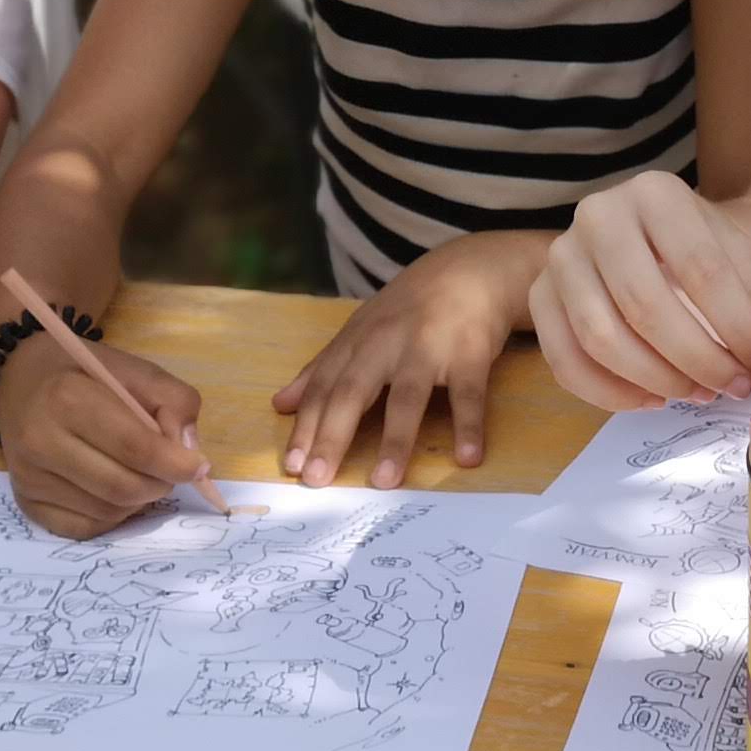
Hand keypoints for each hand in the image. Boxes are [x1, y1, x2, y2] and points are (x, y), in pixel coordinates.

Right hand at [0, 329, 205, 539]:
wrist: (20, 380)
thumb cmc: (83, 372)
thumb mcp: (134, 369)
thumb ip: (173, 401)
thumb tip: (188, 452)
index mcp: (68, 398)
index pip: (135, 448)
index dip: (176, 464)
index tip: (199, 467)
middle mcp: (40, 442)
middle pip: (122, 487)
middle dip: (160, 483)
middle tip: (167, 469)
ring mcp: (29, 478)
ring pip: (108, 511)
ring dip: (138, 499)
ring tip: (137, 473)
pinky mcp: (26, 504)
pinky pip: (86, 527)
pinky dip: (112, 515)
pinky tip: (111, 489)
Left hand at [271, 231, 535, 488]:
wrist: (470, 269)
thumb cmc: (409, 309)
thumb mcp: (360, 331)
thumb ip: (323, 369)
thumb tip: (279, 405)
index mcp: (357, 342)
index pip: (324, 387)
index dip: (306, 426)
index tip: (291, 466)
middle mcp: (386, 344)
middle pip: (353, 392)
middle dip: (333, 435)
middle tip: (317, 478)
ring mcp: (429, 348)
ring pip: (407, 397)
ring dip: (395, 440)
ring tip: (383, 481)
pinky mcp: (470, 353)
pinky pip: (468, 394)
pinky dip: (469, 426)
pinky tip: (466, 458)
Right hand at [526, 176, 750, 411]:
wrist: (647, 231)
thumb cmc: (697, 246)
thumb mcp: (734, 255)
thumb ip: (748, 304)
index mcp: (655, 193)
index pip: (701, 269)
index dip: (738, 327)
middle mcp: (599, 216)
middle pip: (644, 306)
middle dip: (696, 359)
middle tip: (730, 386)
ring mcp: (560, 256)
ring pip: (600, 338)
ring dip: (656, 379)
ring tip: (696, 392)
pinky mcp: (537, 296)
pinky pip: (565, 361)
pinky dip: (610, 394)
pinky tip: (651, 398)